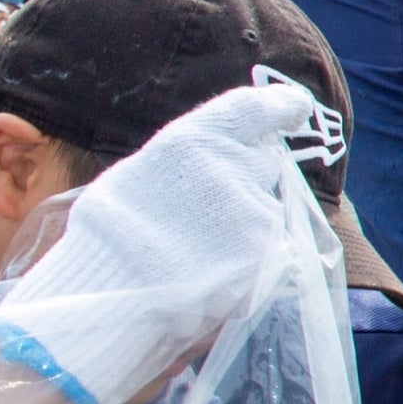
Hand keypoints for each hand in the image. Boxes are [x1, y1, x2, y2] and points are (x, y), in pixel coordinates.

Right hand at [0, 78, 328, 403]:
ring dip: (242, 228)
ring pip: (263, 213)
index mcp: (195, 140)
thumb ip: (188, 160)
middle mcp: (234, 169)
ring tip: (196, 252)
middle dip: (244, 182)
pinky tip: (210, 273)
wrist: (109, 298)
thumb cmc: (107, 237)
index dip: (280, 105)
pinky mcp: (268, 257)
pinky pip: (270, 252)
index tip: (295, 107)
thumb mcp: (137, 175)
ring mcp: (254, 215)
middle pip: (260, 165)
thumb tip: (221, 150)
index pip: (253, 108)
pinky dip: (248, 261)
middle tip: (205, 213)